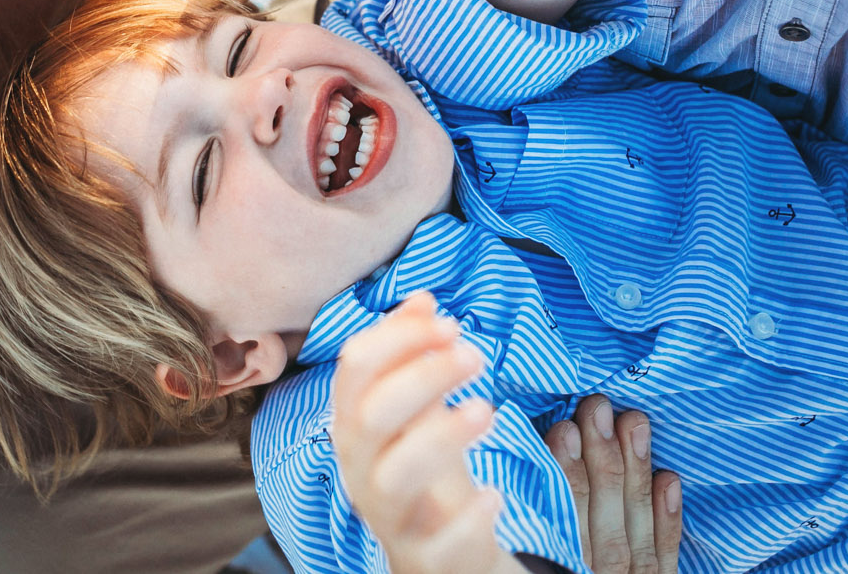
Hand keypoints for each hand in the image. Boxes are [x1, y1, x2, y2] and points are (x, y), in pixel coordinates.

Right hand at [331, 293, 511, 573]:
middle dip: (423, 376)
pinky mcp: (424, 553)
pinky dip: (468, 517)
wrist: (439, 551)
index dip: (400, 336)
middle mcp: (360, 466)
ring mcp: (388, 513)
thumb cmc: (426, 466)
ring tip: (487, 411)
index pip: (355, 367)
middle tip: (474, 356)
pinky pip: (438, 541)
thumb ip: (415, 355)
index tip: (449, 322)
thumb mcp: (418, 408)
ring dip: (442, 437)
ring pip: (395, 476)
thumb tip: (423, 299)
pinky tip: (495, 495)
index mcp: (353, 423)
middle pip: (371, 414)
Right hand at [543, 396, 680, 573]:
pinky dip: (667, 521)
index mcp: (559, 570)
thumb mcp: (527, 566)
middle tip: (597, 407)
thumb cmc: (538, 567)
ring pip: (635, 531)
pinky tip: (668, 479)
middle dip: (601, 458)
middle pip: (601, 518)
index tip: (564, 428)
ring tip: (635, 422)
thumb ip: (537, 519)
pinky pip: (664, 559)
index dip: (564, 473)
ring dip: (636, 474)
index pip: (560, 519)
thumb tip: (538, 453)